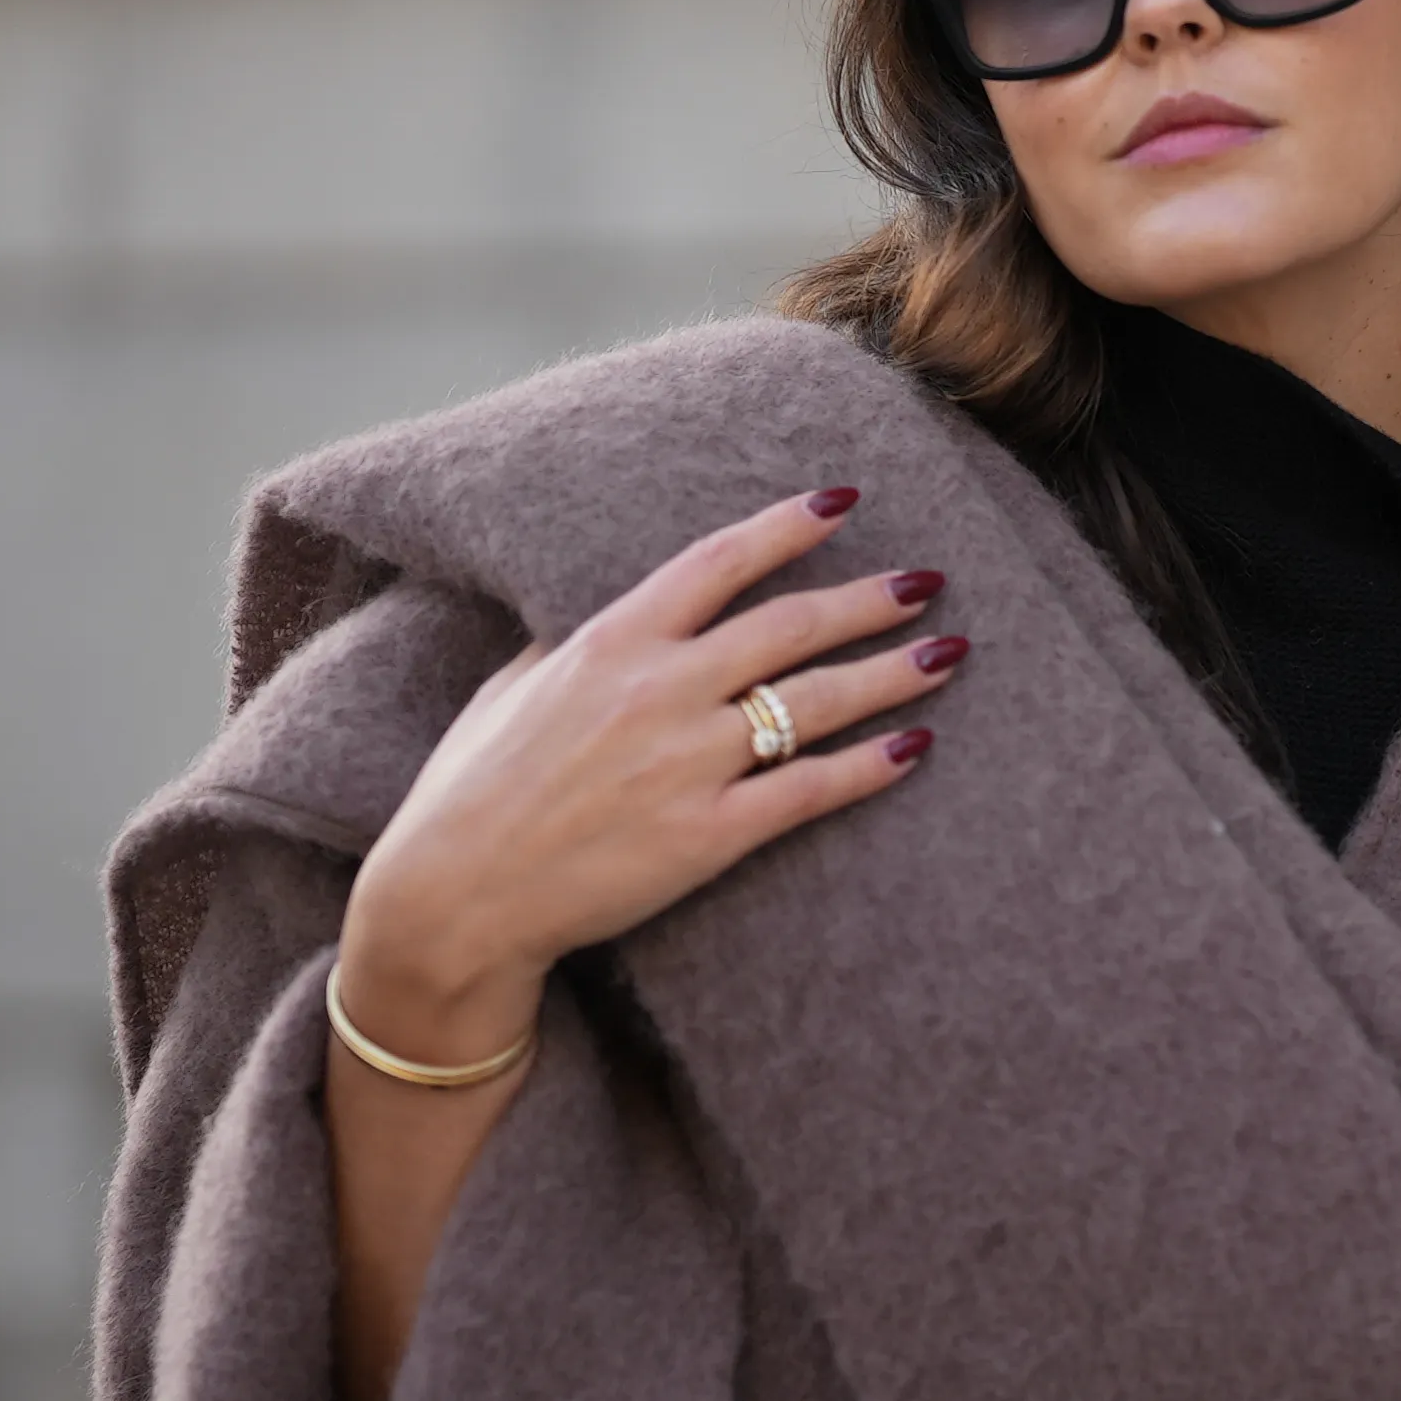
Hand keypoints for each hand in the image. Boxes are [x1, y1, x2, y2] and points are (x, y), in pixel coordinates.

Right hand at [333, 485, 962, 1060]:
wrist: (452, 899)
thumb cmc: (470, 790)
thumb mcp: (513, 687)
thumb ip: (575, 642)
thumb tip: (617, 606)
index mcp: (611, 640)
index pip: (718, 561)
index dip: (789, 527)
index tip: (847, 501)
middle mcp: (660, 689)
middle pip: (791, 625)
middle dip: (869, 598)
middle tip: (928, 580)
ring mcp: (688, 762)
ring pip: (816, 700)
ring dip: (892, 672)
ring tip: (948, 652)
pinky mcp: (708, 835)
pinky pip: (808, 790)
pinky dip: (868, 767)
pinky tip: (915, 748)